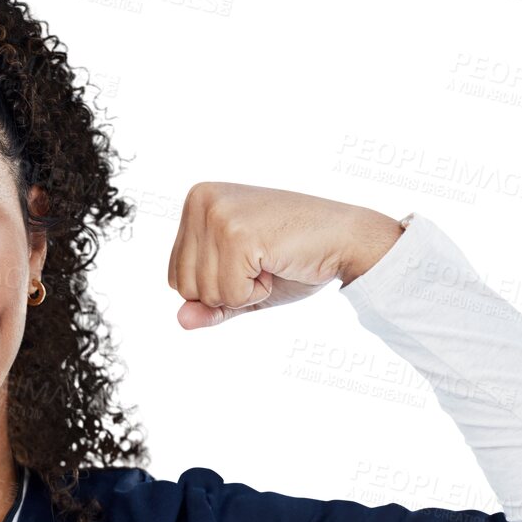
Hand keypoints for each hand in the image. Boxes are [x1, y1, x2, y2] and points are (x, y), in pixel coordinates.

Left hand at [166, 182, 402, 328]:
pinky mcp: (237, 234)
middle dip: (226, 291)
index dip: (215, 287)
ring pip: (204, 294)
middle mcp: (201, 200)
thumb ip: (209, 305)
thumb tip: (181, 321)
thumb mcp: (241, 286)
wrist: (346, 238)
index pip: (175, 276)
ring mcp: (218, 214)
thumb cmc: (295, 257)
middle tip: (263, 261)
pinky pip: (229, 295)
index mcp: (196, 201)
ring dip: (243, 292)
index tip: (250, 260)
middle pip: (183, 286)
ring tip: (270, 259)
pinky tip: (276, 263)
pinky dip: (256, 293)